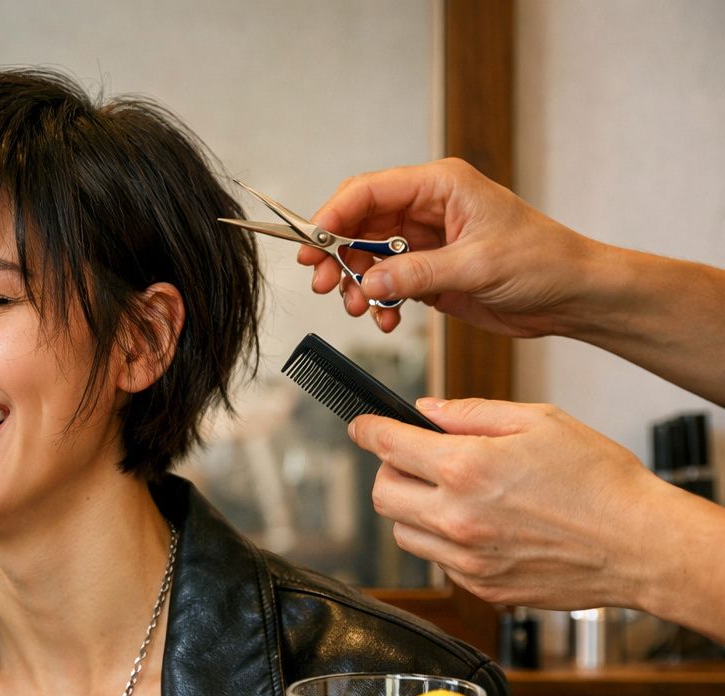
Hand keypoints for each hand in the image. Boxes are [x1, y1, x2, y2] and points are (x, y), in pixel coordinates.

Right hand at [301, 158, 598, 335]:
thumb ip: (416, 273)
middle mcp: (428, 208)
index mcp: (441, 186)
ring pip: (367, 256)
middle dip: (338, 256)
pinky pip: (386, 282)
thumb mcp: (476, 265)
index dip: (333, 215)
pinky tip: (386, 318)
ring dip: (356, 284)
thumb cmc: (544, 262)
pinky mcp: (428, 270)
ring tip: (359, 308)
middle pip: (359, 223)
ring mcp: (425, 241)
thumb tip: (370, 282)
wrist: (573, 296)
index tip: (312, 245)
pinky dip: (378, 302)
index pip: (370, 190)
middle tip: (325, 285)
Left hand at [348, 398, 671, 611]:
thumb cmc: (601, 482)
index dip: (367, 430)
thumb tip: (427, 410)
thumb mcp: (539, 421)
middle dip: (390, 470)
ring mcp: (466, 558)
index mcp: (467, 469)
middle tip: (414, 460)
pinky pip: (438, 561)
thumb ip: (471, 414)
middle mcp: (457, 518)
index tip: (361, 427)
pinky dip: (444, 540)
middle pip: (383, 494)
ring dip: (414, 508)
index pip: (388, 446)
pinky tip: (480, 525)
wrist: (641, 544)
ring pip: (404, 531)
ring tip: (453, 494)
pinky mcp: (481, 587)